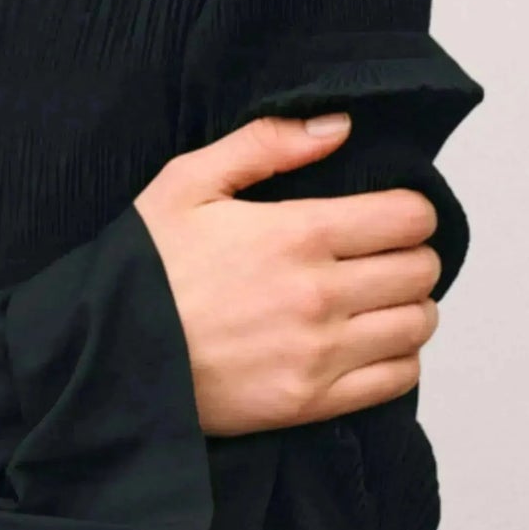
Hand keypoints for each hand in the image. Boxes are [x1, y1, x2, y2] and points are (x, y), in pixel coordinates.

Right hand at [132, 112, 442, 435]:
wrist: (107, 355)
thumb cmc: (147, 268)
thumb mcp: (188, 183)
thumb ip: (266, 144)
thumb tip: (337, 126)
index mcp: (297, 234)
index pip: (409, 218)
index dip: (410, 210)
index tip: (390, 213)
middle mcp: (320, 295)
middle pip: (421, 270)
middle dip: (411, 254)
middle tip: (382, 254)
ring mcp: (320, 354)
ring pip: (418, 324)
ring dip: (409, 306)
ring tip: (378, 298)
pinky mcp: (312, 403)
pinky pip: (398, 379)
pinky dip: (398, 358)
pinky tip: (369, 342)